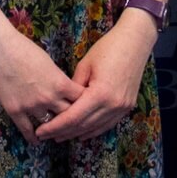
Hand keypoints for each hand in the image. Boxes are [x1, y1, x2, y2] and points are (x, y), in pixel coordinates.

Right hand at [0, 25, 83, 145]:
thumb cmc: (24, 48)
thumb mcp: (49, 62)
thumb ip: (58, 79)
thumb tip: (64, 89)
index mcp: (60, 83)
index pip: (81, 100)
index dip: (84, 103)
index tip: (84, 106)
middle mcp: (49, 98)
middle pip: (68, 115)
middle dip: (71, 118)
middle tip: (72, 122)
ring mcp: (32, 106)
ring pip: (49, 125)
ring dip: (53, 128)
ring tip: (55, 132)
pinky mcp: (15, 111)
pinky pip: (27, 130)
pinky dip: (33, 137)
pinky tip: (36, 140)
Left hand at [35, 11, 157, 141]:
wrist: (135, 41)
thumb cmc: (108, 48)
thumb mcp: (85, 65)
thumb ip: (73, 87)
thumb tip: (64, 102)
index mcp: (100, 93)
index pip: (73, 117)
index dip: (55, 126)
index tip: (41, 130)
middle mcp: (113, 105)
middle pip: (83, 125)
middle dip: (63, 132)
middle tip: (45, 135)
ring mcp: (122, 108)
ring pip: (95, 128)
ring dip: (77, 134)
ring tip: (60, 136)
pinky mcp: (127, 107)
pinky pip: (107, 124)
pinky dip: (93, 130)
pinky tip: (82, 133)